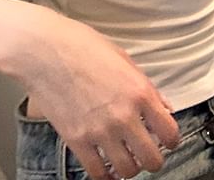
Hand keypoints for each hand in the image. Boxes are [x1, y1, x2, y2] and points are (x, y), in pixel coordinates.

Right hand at [15, 9, 179, 179]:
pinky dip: (104, 175)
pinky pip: (98, 173)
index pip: (169, 133)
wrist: (43, 50)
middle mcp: (123, 115)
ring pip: (127, 171)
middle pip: (152, 160)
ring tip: (126, 157)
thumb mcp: (123, 58)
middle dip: (153, 158)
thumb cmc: (82, 46)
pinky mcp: (76, 141)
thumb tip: (163, 107)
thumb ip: (145, 86)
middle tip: (147, 151)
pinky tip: (105, 167)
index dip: (170, 139)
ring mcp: (99, 131)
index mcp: (139, 91)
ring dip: (130, 167)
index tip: (165, 139)